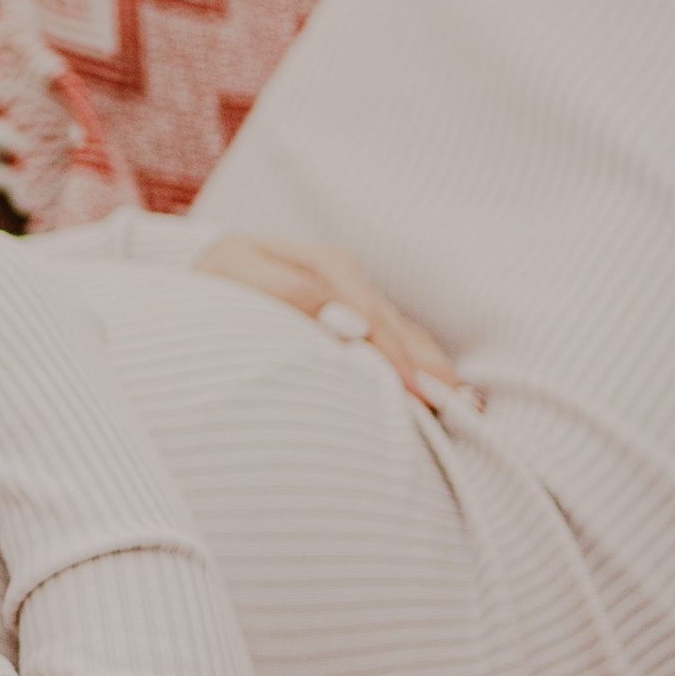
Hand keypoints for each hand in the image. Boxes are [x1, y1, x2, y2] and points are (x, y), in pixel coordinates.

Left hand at [195, 232, 480, 412]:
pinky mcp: (358, 317)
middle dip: (430, 370)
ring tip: (468, 409)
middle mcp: (352, 280)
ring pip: (407, 337)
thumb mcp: (237, 271)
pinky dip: (423, 369)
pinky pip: (399, 343)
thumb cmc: (216, 277)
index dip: (394, 357)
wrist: (206, 270)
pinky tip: (448, 396)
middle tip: (462, 411)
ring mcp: (358, 299)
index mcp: (327, 264)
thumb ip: (289, 291)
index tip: (415, 394)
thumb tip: (350, 323)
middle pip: (400, 330)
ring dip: (436, 372)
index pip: (372, 317)